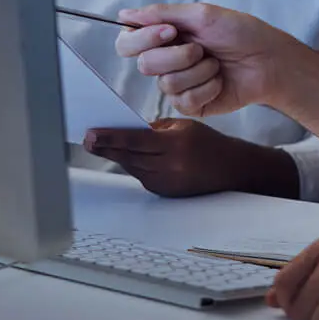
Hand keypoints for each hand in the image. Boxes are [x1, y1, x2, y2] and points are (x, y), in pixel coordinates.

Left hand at [82, 119, 296, 198]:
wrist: (231, 170)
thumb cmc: (208, 143)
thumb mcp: (183, 126)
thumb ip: (155, 128)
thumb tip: (127, 130)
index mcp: (175, 144)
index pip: (135, 140)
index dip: (110, 138)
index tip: (90, 134)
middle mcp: (169, 166)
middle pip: (129, 156)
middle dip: (106, 147)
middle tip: (87, 140)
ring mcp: (166, 183)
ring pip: (132, 167)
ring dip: (116, 156)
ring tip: (100, 144)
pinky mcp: (164, 192)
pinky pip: (140, 176)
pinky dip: (131, 165)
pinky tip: (122, 156)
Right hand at [114, 3, 298, 116]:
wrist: (269, 60)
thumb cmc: (241, 32)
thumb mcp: (202, 15)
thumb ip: (161, 14)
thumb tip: (123, 15)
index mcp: (165, 36)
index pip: (128, 41)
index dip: (141, 38)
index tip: (170, 32)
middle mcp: (167, 60)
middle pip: (144, 64)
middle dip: (176, 56)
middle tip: (201, 48)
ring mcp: (179, 84)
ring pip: (166, 84)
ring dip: (198, 70)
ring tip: (217, 63)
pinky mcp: (192, 104)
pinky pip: (184, 100)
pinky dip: (207, 87)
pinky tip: (220, 81)